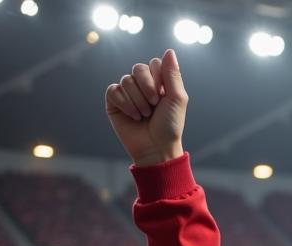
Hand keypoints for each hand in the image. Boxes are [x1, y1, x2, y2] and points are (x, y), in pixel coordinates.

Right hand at [104, 49, 186, 165]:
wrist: (156, 148)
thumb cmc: (169, 126)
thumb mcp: (177, 99)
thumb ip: (173, 74)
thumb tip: (169, 50)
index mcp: (159, 82)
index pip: (154, 63)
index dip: (158, 79)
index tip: (163, 96)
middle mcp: (142, 85)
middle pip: (138, 68)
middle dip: (148, 88)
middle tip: (153, 106)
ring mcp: (127, 92)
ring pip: (126, 80)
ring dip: (137, 101)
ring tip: (144, 115)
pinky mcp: (114, 102)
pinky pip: (114, 90)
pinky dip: (125, 104)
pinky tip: (133, 116)